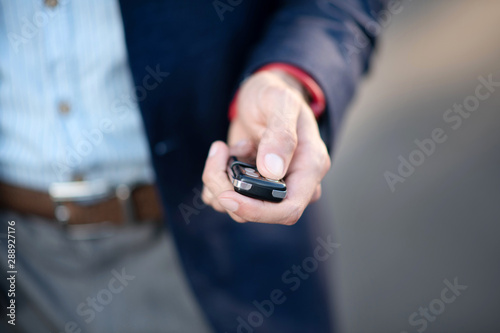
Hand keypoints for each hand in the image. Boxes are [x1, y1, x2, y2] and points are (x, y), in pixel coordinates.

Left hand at [201, 70, 330, 224]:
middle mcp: (293, 183)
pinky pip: (226, 199)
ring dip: (218, 181)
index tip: (227, 195)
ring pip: (238, 208)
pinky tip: (225, 153)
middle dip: (228, 190)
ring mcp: (270, 187)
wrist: (261, 94)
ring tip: (225, 148)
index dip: (257, 211)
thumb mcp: (280, 102)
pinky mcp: (250, 186)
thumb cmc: (275, 94)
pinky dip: (215, 180)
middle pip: (259, 212)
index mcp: (309, 167)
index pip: (288, 209)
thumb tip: (273, 171)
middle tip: (219, 154)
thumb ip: (281, 135)